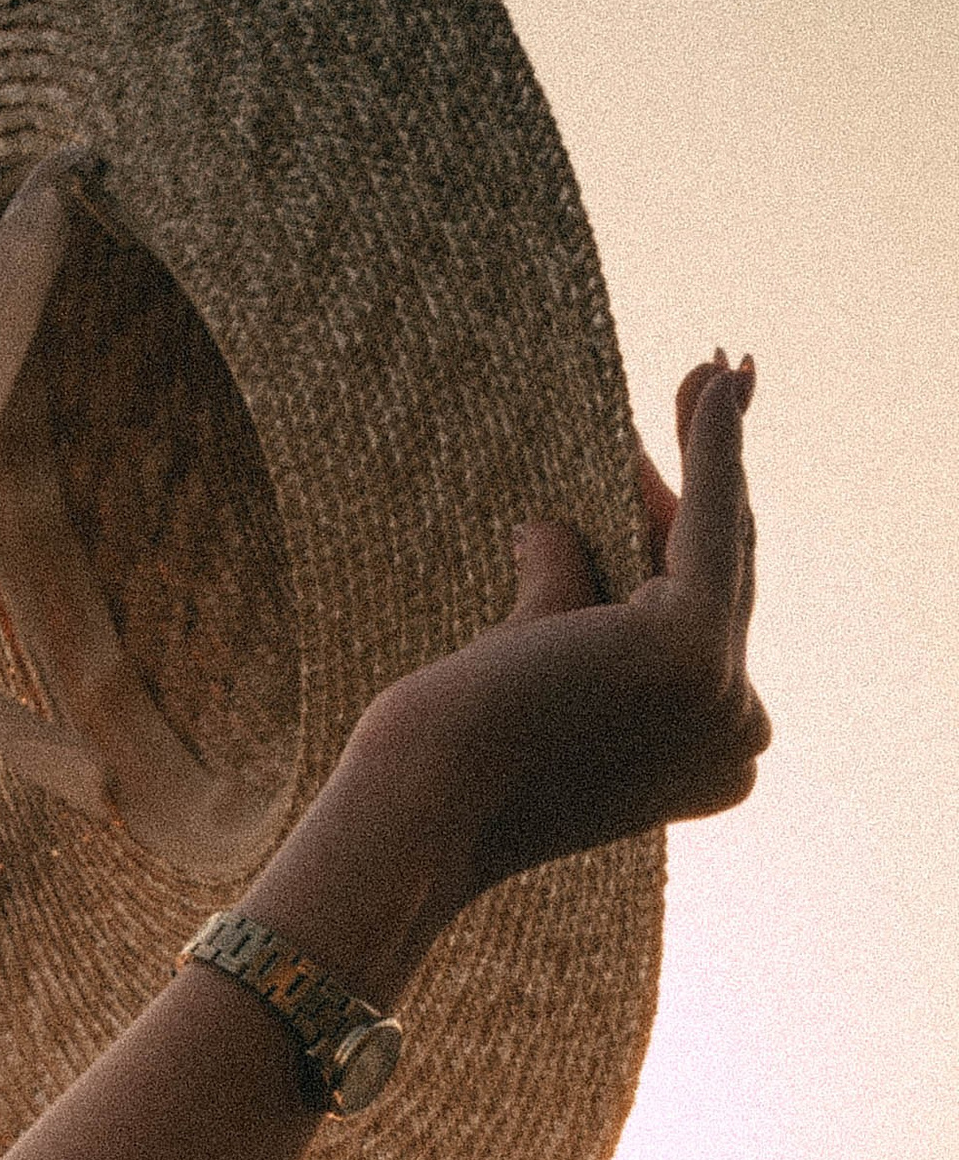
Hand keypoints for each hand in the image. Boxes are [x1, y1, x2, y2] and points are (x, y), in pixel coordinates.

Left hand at [350, 353, 769, 923]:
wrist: (423, 796)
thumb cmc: (451, 747)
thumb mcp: (528, 654)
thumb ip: (560, 592)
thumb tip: (544, 527)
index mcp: (705, 764)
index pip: (709, 618)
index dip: (694, 529)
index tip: (685, 454)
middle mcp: (736, 740)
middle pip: (721, 573)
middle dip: (713, 472)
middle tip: (715, 375)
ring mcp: (723, 698)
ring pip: (718, 544)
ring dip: (716, 440)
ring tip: (715, 364)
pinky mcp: (698, 650)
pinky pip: (710, 518)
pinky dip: (714, 444)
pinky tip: (719, 379)